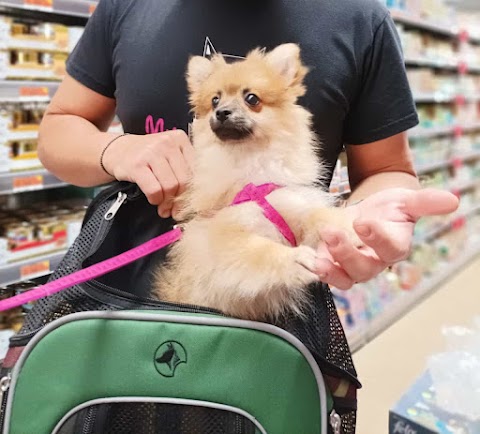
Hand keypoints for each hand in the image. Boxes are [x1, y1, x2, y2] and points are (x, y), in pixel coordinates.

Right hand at [102, 130, 194, 218]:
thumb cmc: (148, 157)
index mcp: (180, 139)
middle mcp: (167, 142)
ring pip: (170, 186)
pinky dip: (155, 199)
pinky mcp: (136, 164)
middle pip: (184, 180)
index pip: (196, 170)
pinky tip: (153, 199)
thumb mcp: (169, 156)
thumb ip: (185, 171)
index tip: (190, 204)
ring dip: (167, 202)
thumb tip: (200, 202)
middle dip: (180, 200)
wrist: (116, 150)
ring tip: (163, 206)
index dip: (195, 191)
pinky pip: (154, 190)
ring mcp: (151, 152)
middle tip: (175, 210)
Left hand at [315, 188, 459, 288]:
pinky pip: (325, 274)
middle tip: (330, 233)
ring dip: (329, 269)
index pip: (390, 249)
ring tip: (316, 257)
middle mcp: (374, 262)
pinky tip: (306, 259)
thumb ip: (425, 202)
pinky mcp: (332, 264)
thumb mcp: (406, 200)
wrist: (368, 211)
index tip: (362, 221)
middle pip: (362, 268)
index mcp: (394, 247)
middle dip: (345, 254)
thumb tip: (452, 200)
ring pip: (343, 277)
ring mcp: (351, 266)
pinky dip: (316, 270)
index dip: (377, 238)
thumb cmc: (390, 209)